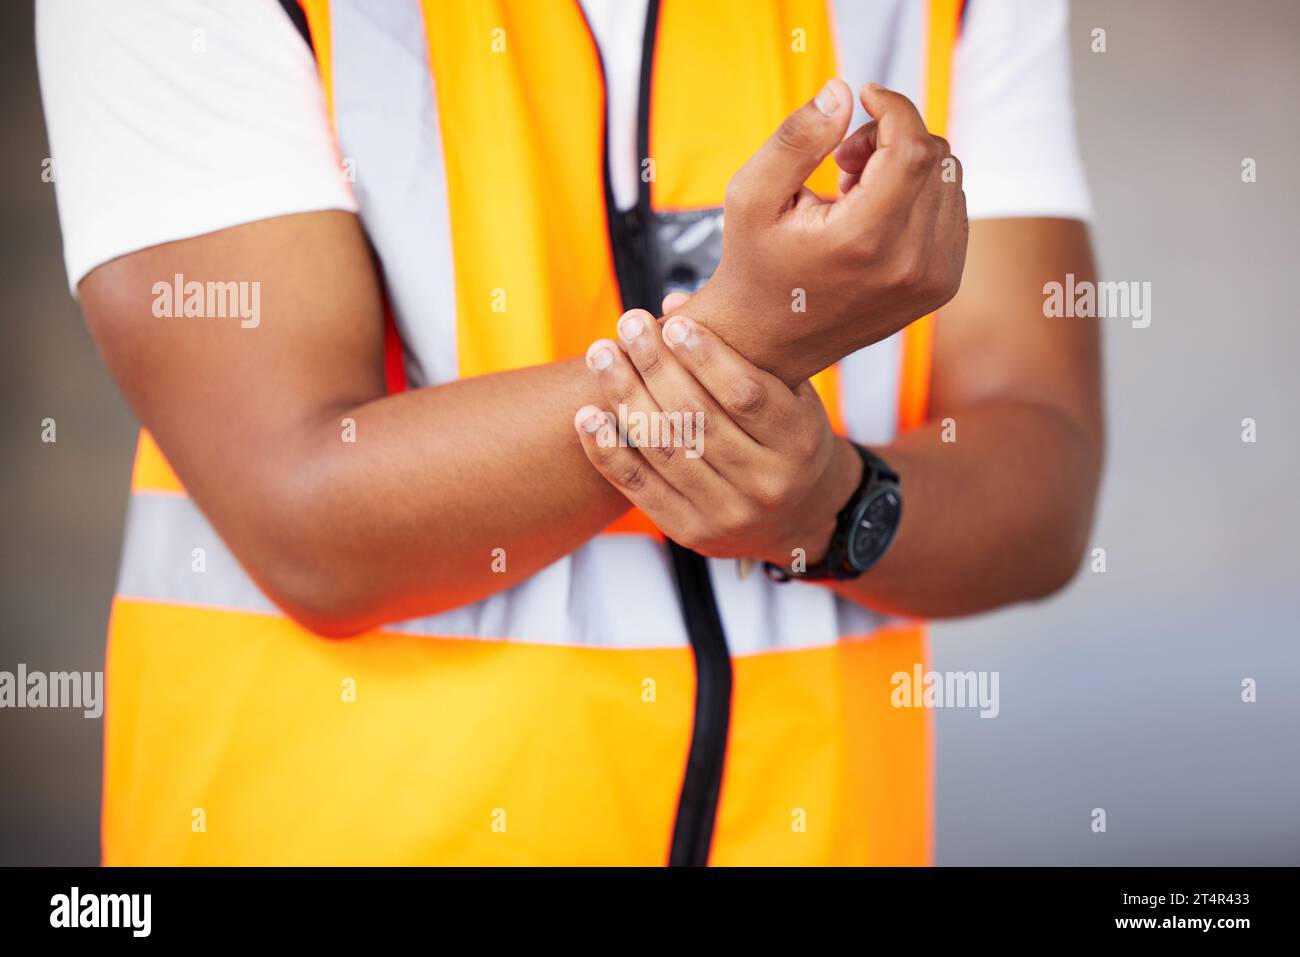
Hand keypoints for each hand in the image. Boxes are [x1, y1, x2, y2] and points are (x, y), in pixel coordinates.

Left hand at [573, 303, 862, 565]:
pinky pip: (639, 487)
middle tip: (628, 326)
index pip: (746, 394)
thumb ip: (743, 349)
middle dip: (655, 366)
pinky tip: (588, 416)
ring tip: (602, 356)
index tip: (673, 324)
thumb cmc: (788, 441)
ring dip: (625, 396)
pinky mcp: (692, 532)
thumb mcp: (790, 393)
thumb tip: (675, 303)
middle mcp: (767, 482)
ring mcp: (729, 513)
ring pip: (663, 448)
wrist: (799, 518)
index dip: (706, 356)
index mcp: (800, 441)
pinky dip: (608, 451)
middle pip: (697, 418)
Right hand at [681, 80, 967, 386]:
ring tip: (852, 192)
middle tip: (840, 162)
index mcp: (865, 241)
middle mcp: (911, 265)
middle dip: (891, 139)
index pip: (914, 148)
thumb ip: (796, 139)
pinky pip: (952, 209)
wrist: (769, 344)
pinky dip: (918, 196)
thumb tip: (842, 92)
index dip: (894, 107)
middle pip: (936, 158)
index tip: (865, 97)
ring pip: (950, 180)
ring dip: (906, 167)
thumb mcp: (751, 196)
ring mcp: (934, 280)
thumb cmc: (754, 266)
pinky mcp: (943, 286)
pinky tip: (873, 215)